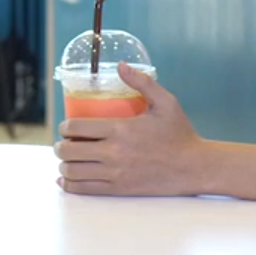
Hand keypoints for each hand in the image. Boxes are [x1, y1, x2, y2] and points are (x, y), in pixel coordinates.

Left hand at [55, 63, 208, 195]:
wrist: (194, 167)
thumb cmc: (180, 133)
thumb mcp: (166, 102)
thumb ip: (142, 82)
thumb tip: (121, 65)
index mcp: (120, 129)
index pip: (76, 128)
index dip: (64, 127)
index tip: (65, 127)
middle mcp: (114, 153)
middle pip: (68, 151)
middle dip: (60, 146)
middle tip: (64, 143)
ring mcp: (115, 173)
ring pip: (72, 171)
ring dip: (63, 165)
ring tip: (66, 160)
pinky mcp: (119, 189)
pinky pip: (83, 189)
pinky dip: (68, 184)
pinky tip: (65, 179)